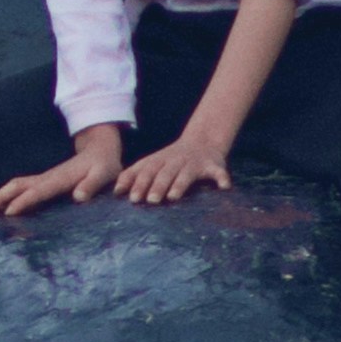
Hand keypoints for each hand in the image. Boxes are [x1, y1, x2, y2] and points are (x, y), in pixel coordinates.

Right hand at [0, 135, 123, 219]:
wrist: (99, 149)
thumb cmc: (104, 165)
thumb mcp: (105, 173)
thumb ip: (92, 184)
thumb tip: (79, 197)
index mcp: (61, 178)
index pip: (39, 190)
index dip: (25, 201)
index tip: (10, 212)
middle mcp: (48, 177)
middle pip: (19, 185)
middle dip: (1, 196)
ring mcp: (44, 178)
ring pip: (17, 185)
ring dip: (0, 195)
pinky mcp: (44, 181)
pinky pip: (22, 187)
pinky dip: (8, 195)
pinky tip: (1, 206)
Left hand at [122, 127, 237, 205]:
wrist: (202, 141)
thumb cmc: (171, 160)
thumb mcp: (152, 163)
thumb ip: (134, 175)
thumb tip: (116, 191)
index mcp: (159, 160)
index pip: (146, 171)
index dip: (138, 183)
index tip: (131, 197)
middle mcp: (176, 161)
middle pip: (164, 173)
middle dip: (156, 186)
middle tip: (151, 200)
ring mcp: (194, 163)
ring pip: (186, 174)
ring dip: (180, 185)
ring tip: (174, 196)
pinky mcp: (213, 165)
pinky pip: (218, 172)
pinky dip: (222, 178)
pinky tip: (224, 187)